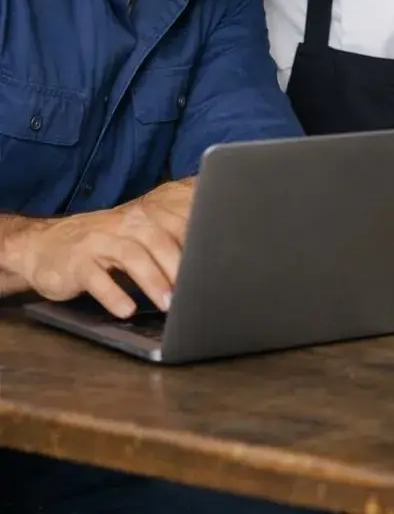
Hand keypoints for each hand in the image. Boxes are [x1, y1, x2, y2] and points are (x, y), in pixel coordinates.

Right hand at [12, 179, 194, 317]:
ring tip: (167, 304)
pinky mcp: (76, 263)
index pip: (175, 226)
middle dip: (177, 266)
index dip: (196, 245)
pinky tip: (125, 310)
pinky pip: (96, 279)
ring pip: (130, 257)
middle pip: (157, 240)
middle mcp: (122, 225)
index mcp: (141, 219)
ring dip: (152, 281)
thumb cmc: (99, 247)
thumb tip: (204, 266)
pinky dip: (113, 294)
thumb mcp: (132, 240)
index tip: (216, 267)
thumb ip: (163, 247)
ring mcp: (97, 243)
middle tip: (194, 291)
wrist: (41, 245)